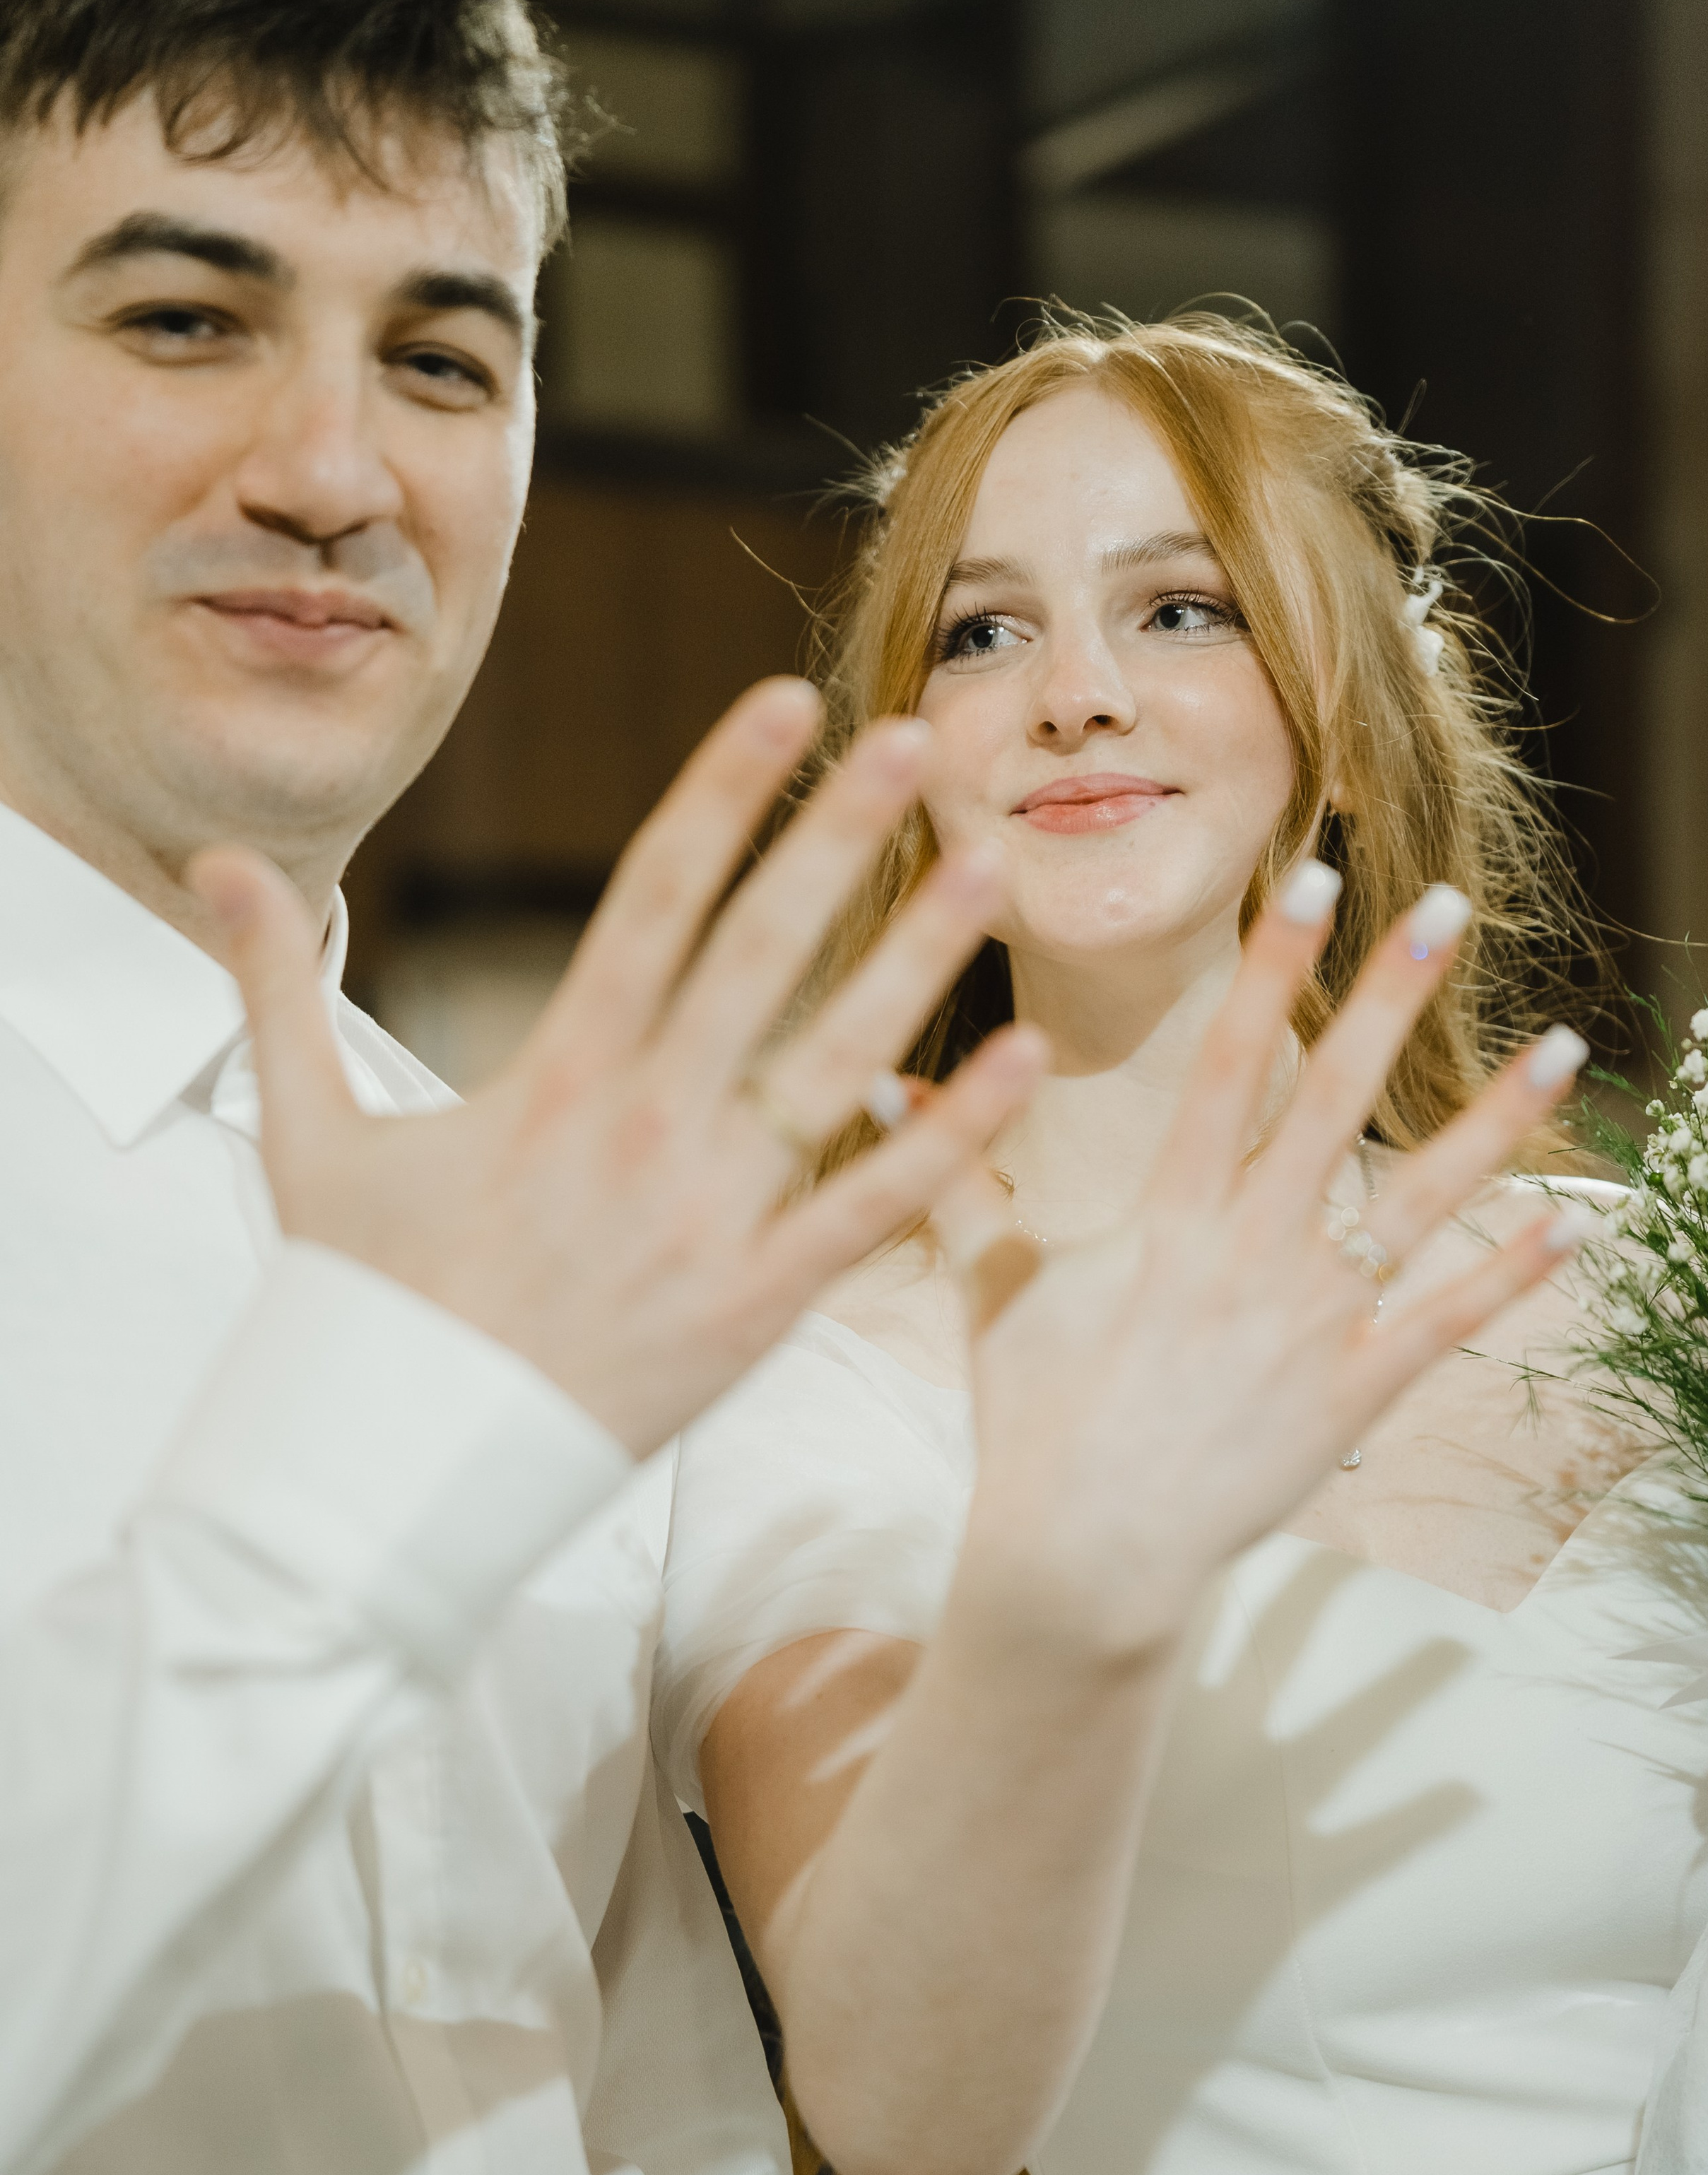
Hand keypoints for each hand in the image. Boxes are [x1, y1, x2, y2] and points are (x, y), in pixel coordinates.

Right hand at [190, 678, 1043, 1455]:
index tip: (784, 703)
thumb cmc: (360, 1301)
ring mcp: (706, 1217)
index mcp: (553, 1072)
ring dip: (919, 963)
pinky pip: (871, 1212)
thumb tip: (221, 862)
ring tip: (994, 872)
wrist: (393, 1471)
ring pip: (835, 1065)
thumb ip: (279, 990)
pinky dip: (950, 1141)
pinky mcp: (755, 1308)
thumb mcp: (305, 1135)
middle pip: (760, 952)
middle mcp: (643, 1126)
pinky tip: (1019, 1066)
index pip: (652, 894)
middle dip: (838, 838)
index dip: (722, 790)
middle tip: (919, 741)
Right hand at [936, 859, 1587, 1655]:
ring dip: (1495, 1120)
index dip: (1274, 967)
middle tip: (1450, 907)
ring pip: (1419, 1199)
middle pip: (1334, 1099)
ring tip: (1565, 1048)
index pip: (1228, 1063)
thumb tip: (887, 1091)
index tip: (1315, 881)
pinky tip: (1572, 1221)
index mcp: (1167, 1218)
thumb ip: (956, 1187)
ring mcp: (1312, 1321)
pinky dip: (1511, 1273)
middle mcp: (1251, 1251)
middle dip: (1390, 996)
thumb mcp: (990, 1297)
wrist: (1083, 1558)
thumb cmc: (1033, 1426)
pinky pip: (1447, 1322)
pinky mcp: (1354, 1394)